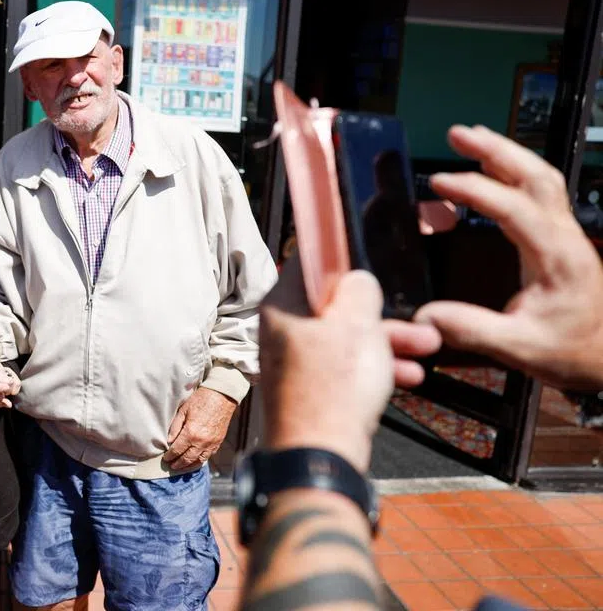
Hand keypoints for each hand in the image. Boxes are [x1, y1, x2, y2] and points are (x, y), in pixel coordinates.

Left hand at [164, 387, 237, 470]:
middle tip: (171, 466)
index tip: (165, 458)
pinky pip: (208, 456)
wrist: (222, 396)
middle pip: (187, 458)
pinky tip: (195, 460)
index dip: (170, 456)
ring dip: (189, 465)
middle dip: (178, 463)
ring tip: (181, 467)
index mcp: (190, 433)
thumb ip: (175, 427)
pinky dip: (200, 460)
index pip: (177, 450)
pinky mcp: (218, 442)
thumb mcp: (183, 410)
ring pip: (198, 460)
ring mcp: (211, 443)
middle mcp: (201, 442)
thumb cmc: (201, 400)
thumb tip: (169, 441)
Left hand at [260, 256, 440, 471]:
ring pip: (345, 334)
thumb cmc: (333, 389)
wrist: (319, 456)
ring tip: (428, 347)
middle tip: (417, 318)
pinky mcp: (309, 384)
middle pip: (334, 301)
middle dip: (379, 310)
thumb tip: (358, 279)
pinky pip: (343, 363)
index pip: (309, 260)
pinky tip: (410, 375)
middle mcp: (283, 328)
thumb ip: (360, 290)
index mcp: (283, 304)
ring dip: (387, 340)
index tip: (370, 258)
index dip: (343, 255)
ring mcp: (295, 358)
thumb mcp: (358, 325)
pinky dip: (374, 366)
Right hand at [414, 124, 602, 389]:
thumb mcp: (520, 348)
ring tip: (471, 138)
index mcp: (558, 258)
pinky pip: (540, 192)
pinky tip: (491, 169)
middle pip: (536, 176)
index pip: (515, 208)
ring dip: (506, 154)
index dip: (476, 190)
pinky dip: (513, 172)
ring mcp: (566, 235)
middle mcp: (566, 238)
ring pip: (541, 179)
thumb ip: (471, 329)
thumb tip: (425, 315)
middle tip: (458, 133)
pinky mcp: (560, 239)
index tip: (439, 181)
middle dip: (497, 149)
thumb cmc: (572, 352)